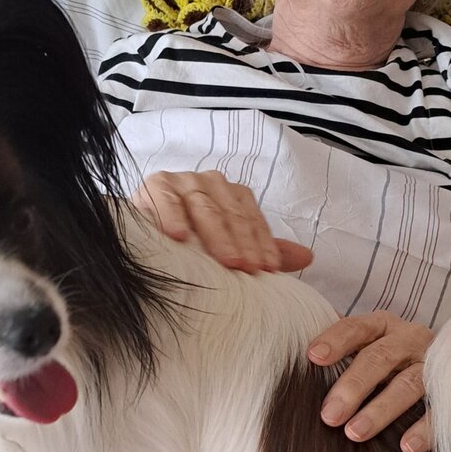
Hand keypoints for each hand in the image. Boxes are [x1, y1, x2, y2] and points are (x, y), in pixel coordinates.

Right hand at [133, 170, 312, 273]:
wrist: (143, 236)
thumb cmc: (190, 243)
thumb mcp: (228, 247)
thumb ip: (263, 249)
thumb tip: (308, 258)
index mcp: (229, 193)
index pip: (251, 217)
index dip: (262, 243)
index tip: (270, 270)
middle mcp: (208, 182)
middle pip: (229, 212)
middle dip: (242, 243)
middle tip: (249, 270)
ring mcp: (181, 181)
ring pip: (203, 206)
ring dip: (215, 235)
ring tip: (225, 261)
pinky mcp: (153, 185)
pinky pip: (165, 199)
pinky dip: (171, 216)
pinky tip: (178, 236)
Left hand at [308, 312, 433, 451]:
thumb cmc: (387, 360)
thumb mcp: (365, 347)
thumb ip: (338, 350)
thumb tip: (290, 354)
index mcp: (383, 325)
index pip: (356, 327)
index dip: (335, 340)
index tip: (313, 357)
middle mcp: (409, 339)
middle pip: (380, 358)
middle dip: (352, 387)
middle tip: (328, 416)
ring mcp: (433, 365)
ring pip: (408, 384)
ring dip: (381, 410)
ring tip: (355, 434)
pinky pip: (440, 410)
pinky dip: (424, 428)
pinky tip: (406, 446)